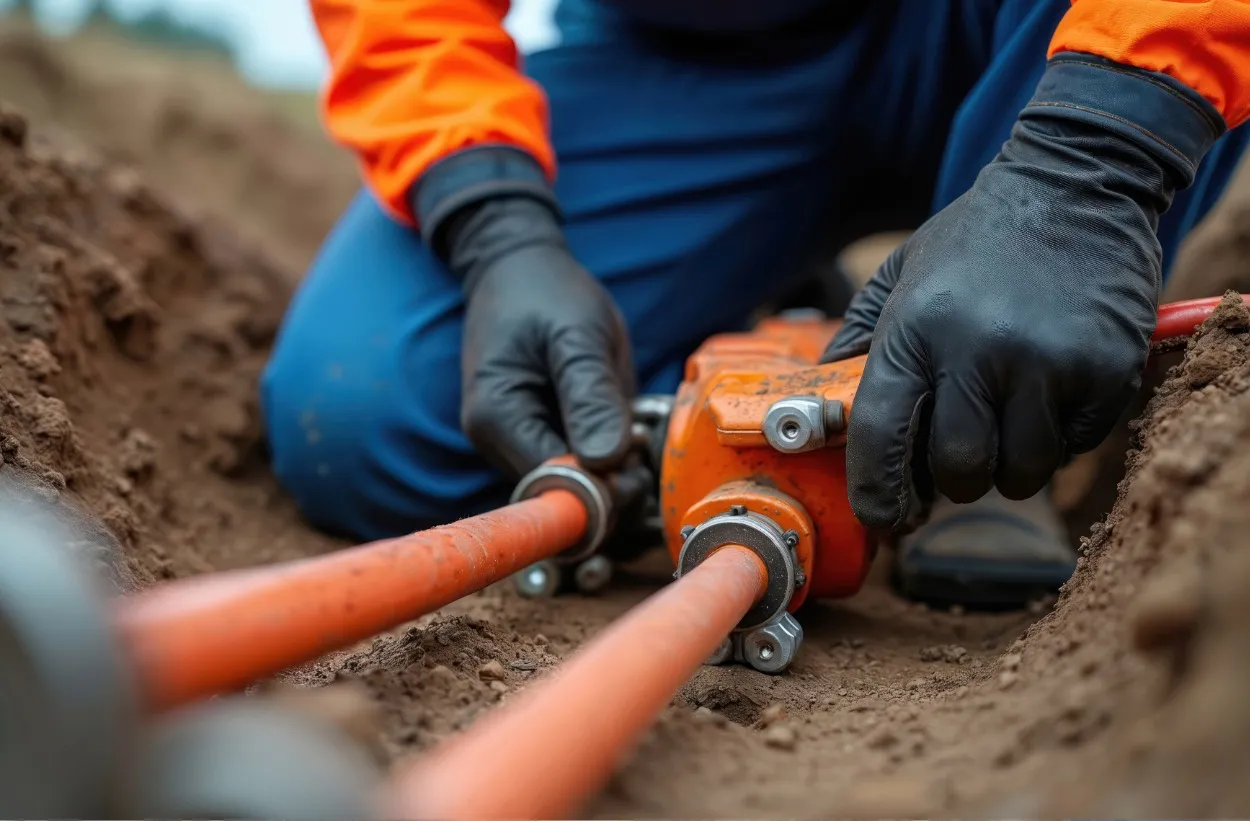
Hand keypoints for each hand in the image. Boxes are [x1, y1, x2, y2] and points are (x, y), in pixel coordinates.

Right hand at [444, 196, 634, 479]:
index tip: (637, 460)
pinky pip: (570, 462)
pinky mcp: (530, 435)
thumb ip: (592, 396)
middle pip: (558, 492)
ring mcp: (509, 439)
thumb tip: (607, 461)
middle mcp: (494, 439)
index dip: (600, 485)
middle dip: (606, 480)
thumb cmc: (546, 292)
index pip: (552, 483)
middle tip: (643, 442)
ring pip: (567, 482)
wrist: (517, 269)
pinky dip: (600, 454)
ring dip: (607, 469)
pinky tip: (618, 426)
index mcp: (496, 417)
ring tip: (632, 427)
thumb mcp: (579, 334)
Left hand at [822, 54, 1224, 530]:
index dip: (877, 493)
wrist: (1078, 180)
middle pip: (959, 471)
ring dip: (1010, 467)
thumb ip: (861, 340)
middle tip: (957, 463)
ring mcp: (1048, 363)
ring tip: (1007, 425)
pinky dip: (1060, 439)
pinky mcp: (1106, 370)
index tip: (883, 519)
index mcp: (916, 329)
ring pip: (1021, 472)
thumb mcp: (900, 274)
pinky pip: (1075, 446)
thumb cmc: (978, 237)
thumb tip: (828, 405)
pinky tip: (1050, 395)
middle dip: (953, 484)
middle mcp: (979, 350)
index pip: (881, 436)